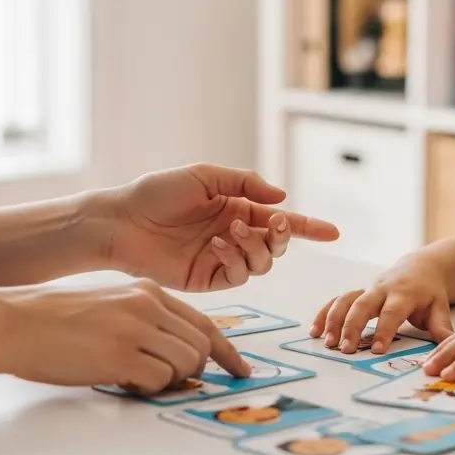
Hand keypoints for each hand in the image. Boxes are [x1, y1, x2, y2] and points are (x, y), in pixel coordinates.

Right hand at [0, 278, 250, 392]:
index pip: (205, 322)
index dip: (226, 351)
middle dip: (192, 370)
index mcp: (148, 291)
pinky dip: (148, 389)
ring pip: (186, 364)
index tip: (239, 370)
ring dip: (169, 381)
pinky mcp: (119, 354)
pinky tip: (123, 381)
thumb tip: (179, 355)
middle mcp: (148, 305)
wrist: (17, 322)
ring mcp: (135, 329)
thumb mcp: (112, 304)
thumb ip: (147, 321)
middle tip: (165, 379)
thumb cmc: (57, 319)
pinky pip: (159, 380)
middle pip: (201, 346)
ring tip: (138, 378)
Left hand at [104, 163, 338, 291]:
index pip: (279, 220)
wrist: (122, 220)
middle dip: (283, 234)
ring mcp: (222, 259)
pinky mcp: (208, 279)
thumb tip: (281, 198)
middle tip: (273, 223)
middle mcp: (234, 235)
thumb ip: (245, 184)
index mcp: (235, 208)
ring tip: (233, 230)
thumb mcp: (205, 176)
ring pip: (263, 262)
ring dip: (256, 245)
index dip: (308, 227)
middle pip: (277, 244)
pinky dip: (237, 259)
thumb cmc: (157, 193)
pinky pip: (239, 275)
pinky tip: (219, 244)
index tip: (333, 232)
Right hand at [311, 258, 453, 353]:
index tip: (376, 350)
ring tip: (327, 342)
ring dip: (334, 320)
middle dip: (352, 326)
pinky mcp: (358, 292)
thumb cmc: (430, 292)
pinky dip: (325, 313)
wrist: (420, 267)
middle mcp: (382, 289)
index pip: (391, 312)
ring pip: (345, 300)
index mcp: (404, 293)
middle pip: (363, 305)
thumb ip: (441, 326)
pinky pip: (337, 300)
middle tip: (346, 349)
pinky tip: (315, 331)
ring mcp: (367, 289)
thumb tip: (448, 346)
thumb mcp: (440, 307)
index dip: (383, 330)